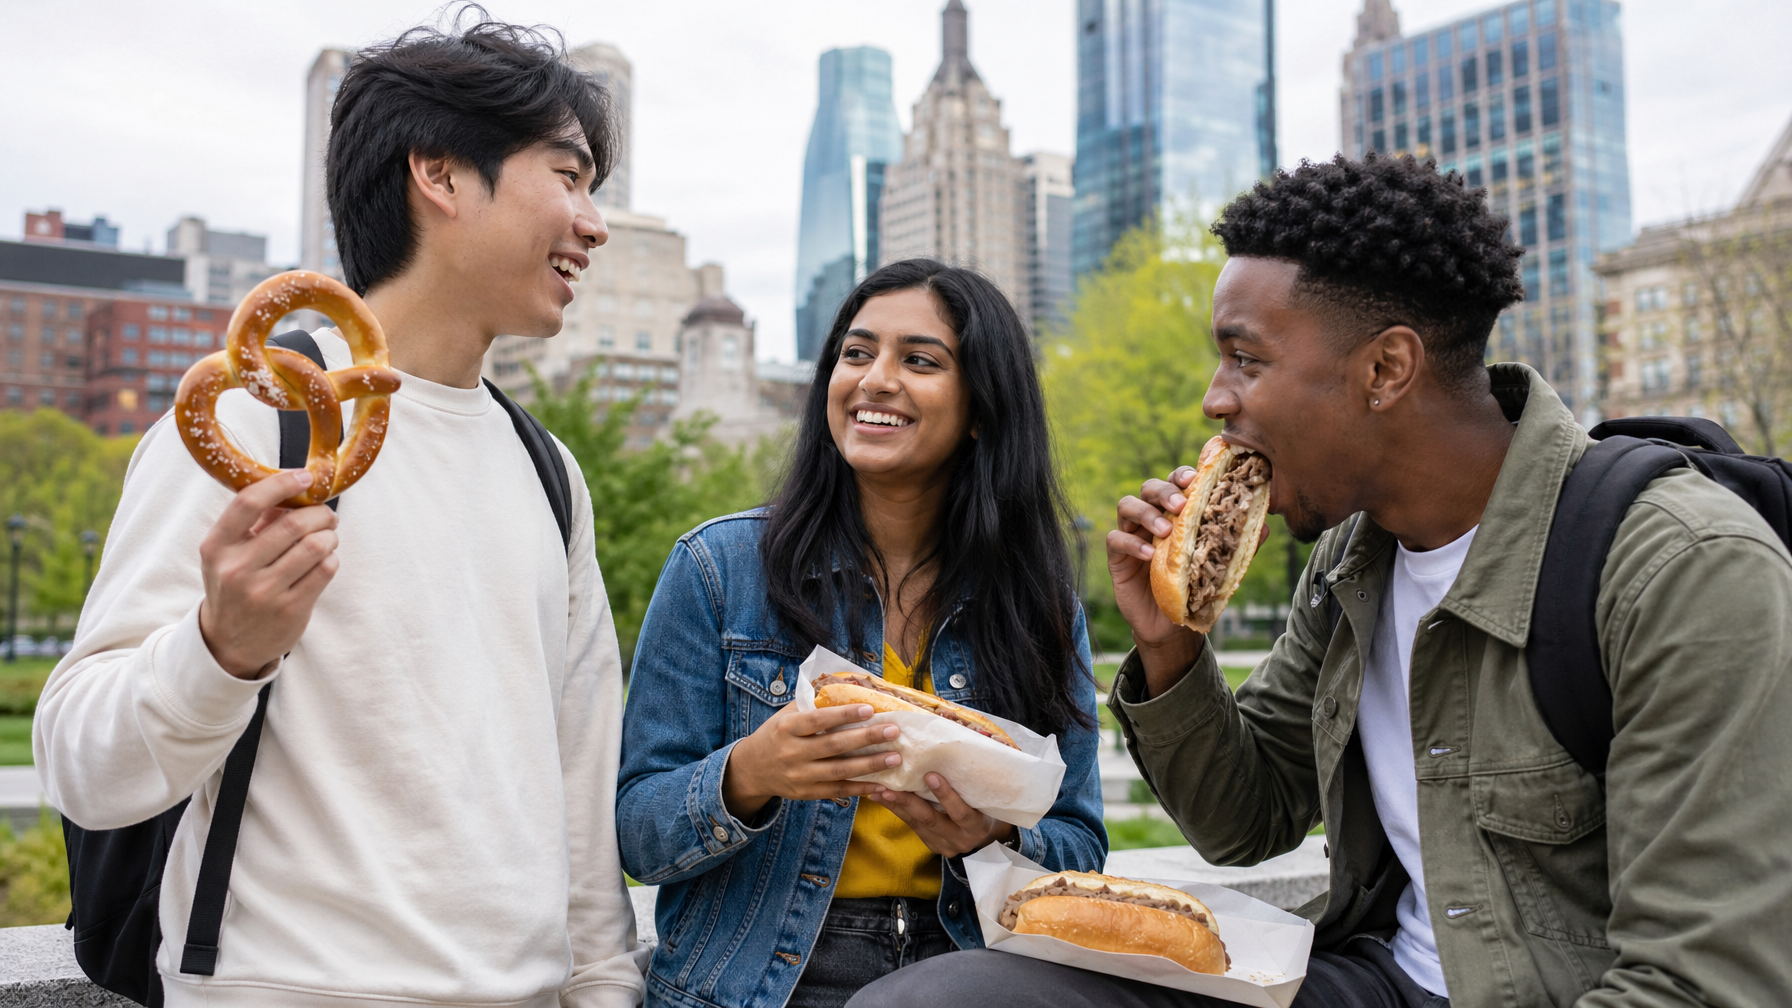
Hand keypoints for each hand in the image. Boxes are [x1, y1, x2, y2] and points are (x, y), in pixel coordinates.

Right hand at [198, 470, 340, 678]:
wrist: (229, 643)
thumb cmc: (234, 585)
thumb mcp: (227, 553)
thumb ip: (255, 521)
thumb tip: (293, 489)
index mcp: (217, 547)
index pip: (249, 502)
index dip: (282, 484)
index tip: (305, 477)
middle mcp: (237, 569)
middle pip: (293, 524)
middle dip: (320, 513)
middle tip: (327, 515)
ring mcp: (263, 592)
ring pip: (316, 546)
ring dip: (330, 535)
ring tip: (327, 537)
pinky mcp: (290, 609)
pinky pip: (325, 570)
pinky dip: (331, 558)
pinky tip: (324, 560)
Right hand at [723, 703, 903, 819]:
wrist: (752, 769)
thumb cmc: (776, 734)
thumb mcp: (786, 714)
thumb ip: (812, 703)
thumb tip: (846, 684)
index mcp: (787, 728)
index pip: (819, 720)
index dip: (844, 715)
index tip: (870, 709)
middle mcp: (793, 752)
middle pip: (834, 746)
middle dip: (866, 738)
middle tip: (893, 731)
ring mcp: (799, 775)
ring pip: (839, 771)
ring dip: (870, 765)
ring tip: (895, 758)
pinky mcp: (806, 793)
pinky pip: (837, 791)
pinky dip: (859, 788)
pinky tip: (880, 783)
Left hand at [869, 772, 1014, 857]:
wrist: (987, 835)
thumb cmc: (986, 804)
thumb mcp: (985, 795)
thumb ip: (972, 776)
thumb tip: (957, 734)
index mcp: (977, 826)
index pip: (962, 813)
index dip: (946, 796)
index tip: (931, 776)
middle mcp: (961, 839)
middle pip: (932, 820)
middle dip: (910, 802)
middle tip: (891, 786)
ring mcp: (945, 845)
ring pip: (917, 824)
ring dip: (897, 806)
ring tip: (879, 790)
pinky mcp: (932, 845)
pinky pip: (912, 826)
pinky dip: (897, 810)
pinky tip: (881, 798)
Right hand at [1108, 466, 1271, 696]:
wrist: (1171, 625)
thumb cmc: (1194, 587)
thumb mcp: (1219, 565)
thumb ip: (1237, 544)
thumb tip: (1265, 525)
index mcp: (1175, 512)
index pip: (1175, 482)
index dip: (1182, 475)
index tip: (1195, 480)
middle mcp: (1152, 517)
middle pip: (1149, 487)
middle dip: (1163, 490)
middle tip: (1179, 503)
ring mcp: (1132, 534)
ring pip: (1127, 505)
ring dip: (1146, 513)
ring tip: (1165, 530)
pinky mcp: (1117, 557)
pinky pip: (1116, 539)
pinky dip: (1131, 543)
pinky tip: (1147, 555)